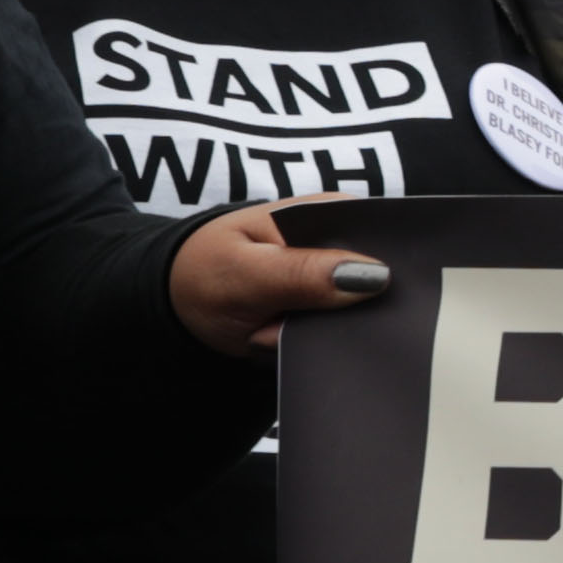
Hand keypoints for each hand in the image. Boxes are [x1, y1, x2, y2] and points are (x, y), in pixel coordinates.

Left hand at [170, 209, 387, 359]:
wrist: (176, 310)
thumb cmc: (204, 275)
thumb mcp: (247, 273)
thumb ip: (305, 273)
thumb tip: (377, 277)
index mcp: (330, 215)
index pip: (386, 237)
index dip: (385, 271)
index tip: (343, 299)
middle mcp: (342, 247)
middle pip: (378, 286)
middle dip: (338, 316)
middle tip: (279, 320)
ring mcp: (336, 284)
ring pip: (359, 320)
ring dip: (318, 336)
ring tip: (271, 331)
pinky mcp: (327, 316)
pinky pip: (340, 339)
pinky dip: (312, 348)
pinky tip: (281, 341)